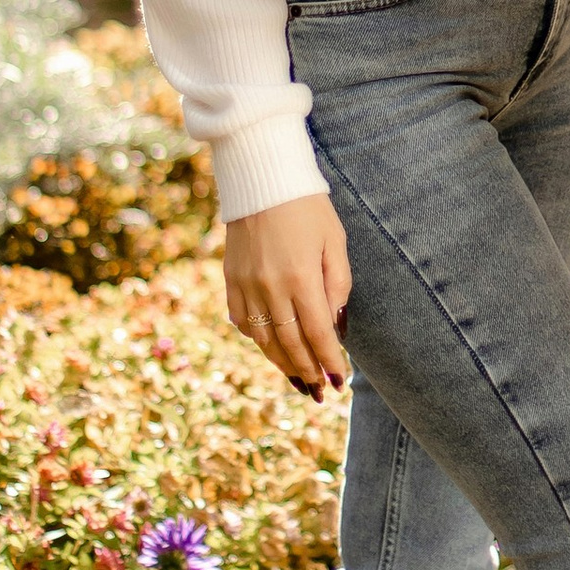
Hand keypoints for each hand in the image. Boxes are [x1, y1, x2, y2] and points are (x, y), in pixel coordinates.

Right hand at [223, 192, 351, 388]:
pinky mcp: (230, 279)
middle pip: (290, 344)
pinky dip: (256, 339)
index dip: (330, 363)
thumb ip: (337, 285)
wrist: (261, 177)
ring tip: (299, 379)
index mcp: (301, 278)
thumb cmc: (307, 206)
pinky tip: (270, 347)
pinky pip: (241, 321)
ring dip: (282, 364)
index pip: (318, 335)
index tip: (340, 383)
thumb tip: (334, 325)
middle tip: (320, 391)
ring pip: (263, 339)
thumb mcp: (334, 241)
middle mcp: (271, 287)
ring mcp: (246, 285)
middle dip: (308, 372)